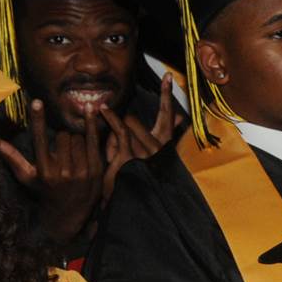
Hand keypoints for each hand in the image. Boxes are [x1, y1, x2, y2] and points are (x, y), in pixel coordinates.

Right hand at [0, 100, 106, 244]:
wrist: (69, 213)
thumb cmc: (45, 191)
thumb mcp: (27, 177)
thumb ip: (12, 157)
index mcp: (44, 170)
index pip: (39, 139)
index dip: (37, 119)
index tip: (36, 102)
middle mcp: (63, 172)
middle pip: (63, 136)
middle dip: (62, 138)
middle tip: (63, 150)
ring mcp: (82, 172)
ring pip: (78, 138)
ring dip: (76, 140)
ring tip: (74, 154)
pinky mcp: (96, 170)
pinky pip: (94, 141)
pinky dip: (92, 126)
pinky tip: (91, 110)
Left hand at [95, 75, 184, 197]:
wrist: (123, 204)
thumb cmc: (131, 179)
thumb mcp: (145, 156)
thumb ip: (162, 134)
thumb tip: (179, 118)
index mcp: (162, 147)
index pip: (168, 115)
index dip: (168, 95)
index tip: (168, 77)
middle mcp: (157, 149)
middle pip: (137, 120)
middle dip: (122, 125)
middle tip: (115, 143)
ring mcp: (144, 153)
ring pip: (126, 124)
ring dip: (112, 136)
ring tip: (110, 156)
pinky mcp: (130, 156)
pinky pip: (120, 130)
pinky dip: (110, 118)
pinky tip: (102, 111)